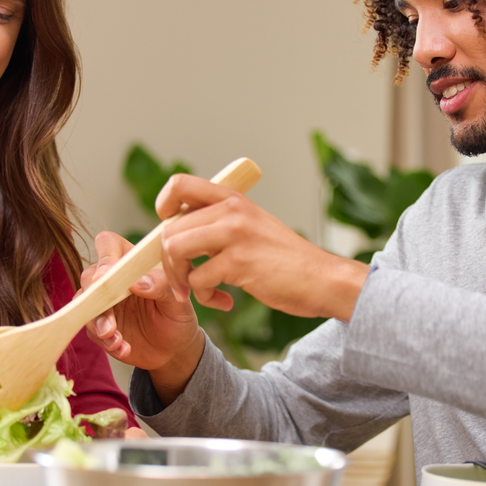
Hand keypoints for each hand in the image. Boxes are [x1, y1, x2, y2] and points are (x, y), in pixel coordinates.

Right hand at [83, 231, 205, 403]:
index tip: (107, 276)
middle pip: (90, 276)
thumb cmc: (176, 315)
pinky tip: (124, 348)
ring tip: (116, 338)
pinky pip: (92, 331)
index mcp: (131, 262)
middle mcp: (112, 279)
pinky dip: (106, 341)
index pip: (108, 244)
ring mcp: (103, 303)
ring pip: (85, 305)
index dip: (105, 257)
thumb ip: (160, 286)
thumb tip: (136, 282)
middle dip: (95, 296)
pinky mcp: (98, 326)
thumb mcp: (177, 300)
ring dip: (98, 322)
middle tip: (109, 315)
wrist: (174, 350)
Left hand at [153, 175, 370, 321]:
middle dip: (167, 261)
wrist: (322, 279)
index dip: (163, 206)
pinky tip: (222, 301)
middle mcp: (232, 210)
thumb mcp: (252, 226)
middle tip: (182, 281)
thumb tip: (176, 234)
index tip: (169, 230)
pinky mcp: (238, 262)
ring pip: (175, 250)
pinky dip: (203, 296)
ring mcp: (235, 234)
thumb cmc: (284, 259)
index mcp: (232, 198)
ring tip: (194, 292)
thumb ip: (219, 223)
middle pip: (170, 228)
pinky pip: (197, 279)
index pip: (179, 184)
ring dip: (178, 278)